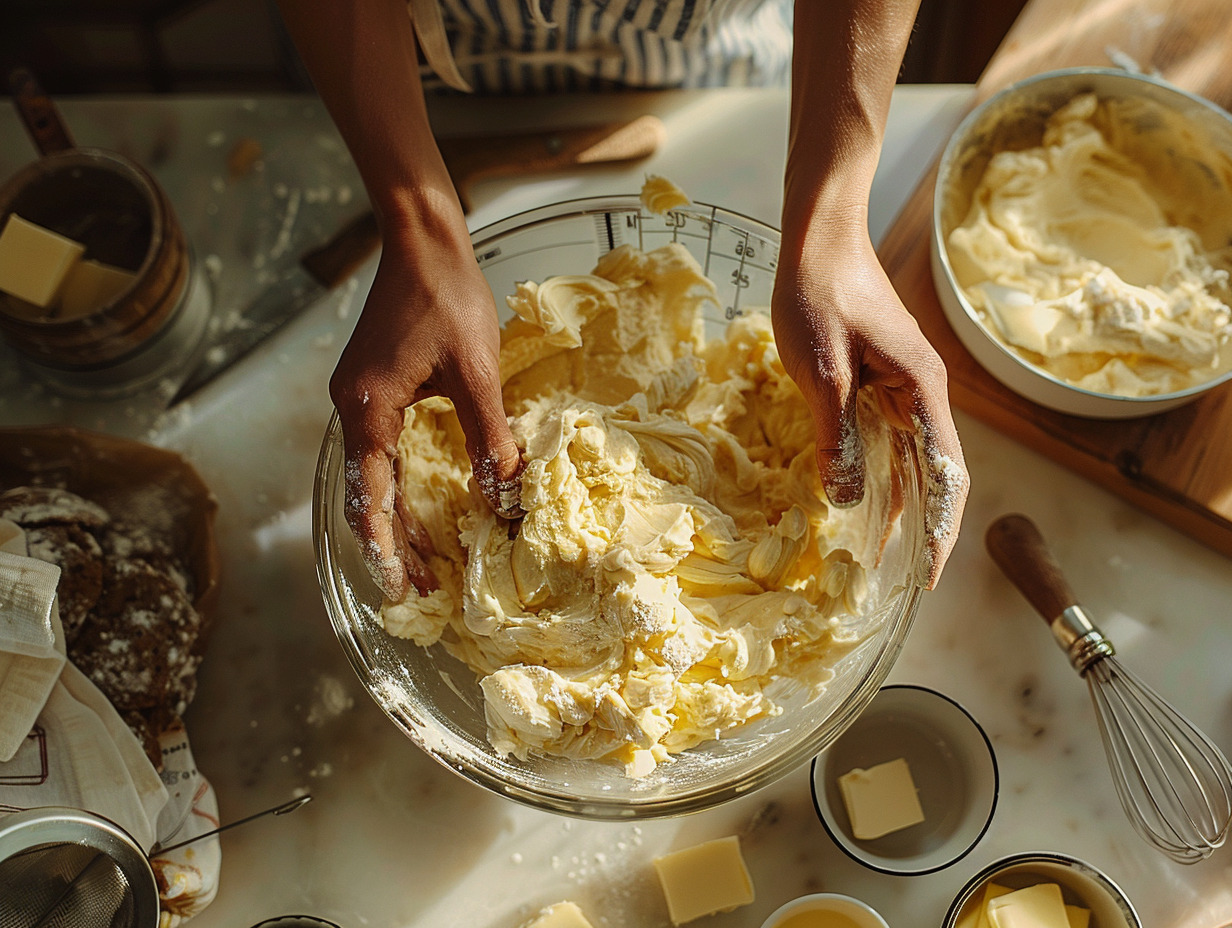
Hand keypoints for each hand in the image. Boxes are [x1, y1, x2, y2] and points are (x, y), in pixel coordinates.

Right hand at [330, 223, 521, 602]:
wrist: (422, 242)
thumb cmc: (449, 298)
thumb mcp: (477, 372)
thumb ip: (489, 439)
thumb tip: (507, 498)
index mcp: (369, 409)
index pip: (371, 495)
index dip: (386, 546)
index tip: (400, 587)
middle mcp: (351, 409)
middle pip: (365, 494)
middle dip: (389, 543)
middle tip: (416, 589)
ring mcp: (356, 399)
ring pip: (370, 476)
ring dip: (393, 519)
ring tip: (418, 562)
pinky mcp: (370, 390)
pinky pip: (378, 453)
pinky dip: (395, 487)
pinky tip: (418, 506)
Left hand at [771, 223, 968, 588]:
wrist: (819, 239)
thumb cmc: (819, 294)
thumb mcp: (821, 370)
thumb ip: (835, 435)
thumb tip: (845, 499)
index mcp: (922, 389)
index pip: (944, 474)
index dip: (938, 530)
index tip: (927, 576)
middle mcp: (922, 393)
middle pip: (936, 474)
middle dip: (924, 528)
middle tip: (905, 581)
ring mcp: (903, 387)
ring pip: (911, 459)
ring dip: (902, 506)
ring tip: (883, 557)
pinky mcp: (880, 382)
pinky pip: (888, 438)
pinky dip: (880, 473)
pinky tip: (863, 501)